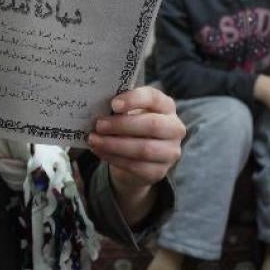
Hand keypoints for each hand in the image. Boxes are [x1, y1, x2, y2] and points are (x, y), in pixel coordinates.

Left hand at [88, 86, 185, 223]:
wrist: (137, 158)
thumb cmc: (131, 127)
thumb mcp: (128, 113)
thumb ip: (119, 108)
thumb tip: (98, 106)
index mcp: (166, 107)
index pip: (154, 98)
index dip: (134, 99)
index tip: (113, 104)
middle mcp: (175, 128)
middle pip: (152, 125)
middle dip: (121, 125)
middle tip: (98, 125)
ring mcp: (170, 152)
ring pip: (144, 149)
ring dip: (114, 144)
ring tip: (94, 140)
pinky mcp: (159, 171)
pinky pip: (136, 166)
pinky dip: (114, 158)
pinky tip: (100, 151)